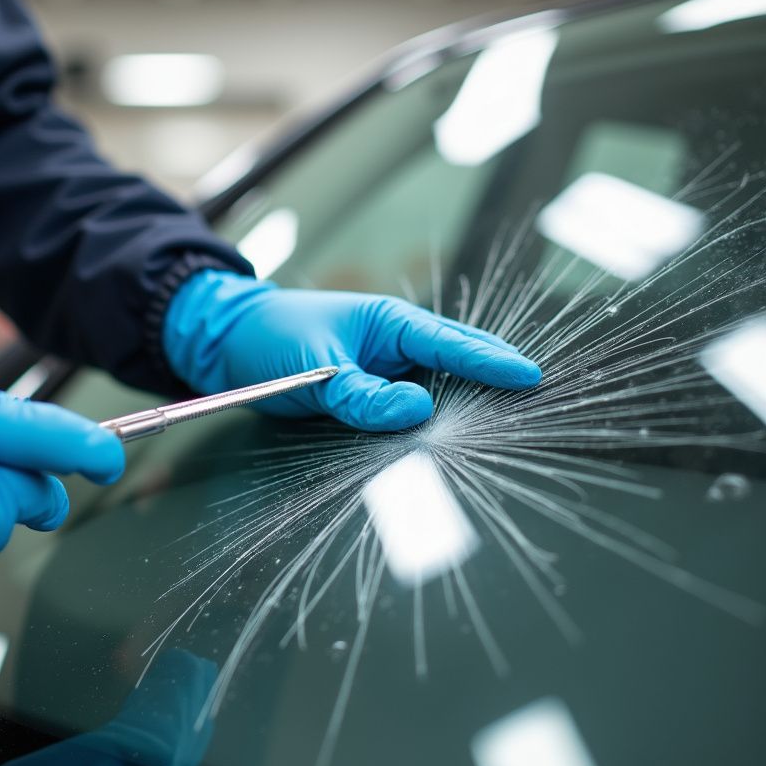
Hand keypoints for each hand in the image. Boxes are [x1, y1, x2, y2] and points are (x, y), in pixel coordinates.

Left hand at [163, 271, 541, 430]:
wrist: (228, 344)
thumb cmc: (271, 338)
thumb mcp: (317, 367)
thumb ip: (362, 394)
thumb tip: (417, 411)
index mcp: (390, 323)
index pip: (452, 343)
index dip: (492, 362)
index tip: (530, 377)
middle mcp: (394, 346)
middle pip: (457, 364)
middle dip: (493, 380)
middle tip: (536, 405)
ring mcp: (384, 371)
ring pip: (436, 390)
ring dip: (463, 406)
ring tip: (504, 427)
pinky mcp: (368, 395)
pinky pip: (406, 409)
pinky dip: (427, 423)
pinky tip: (443, 442)